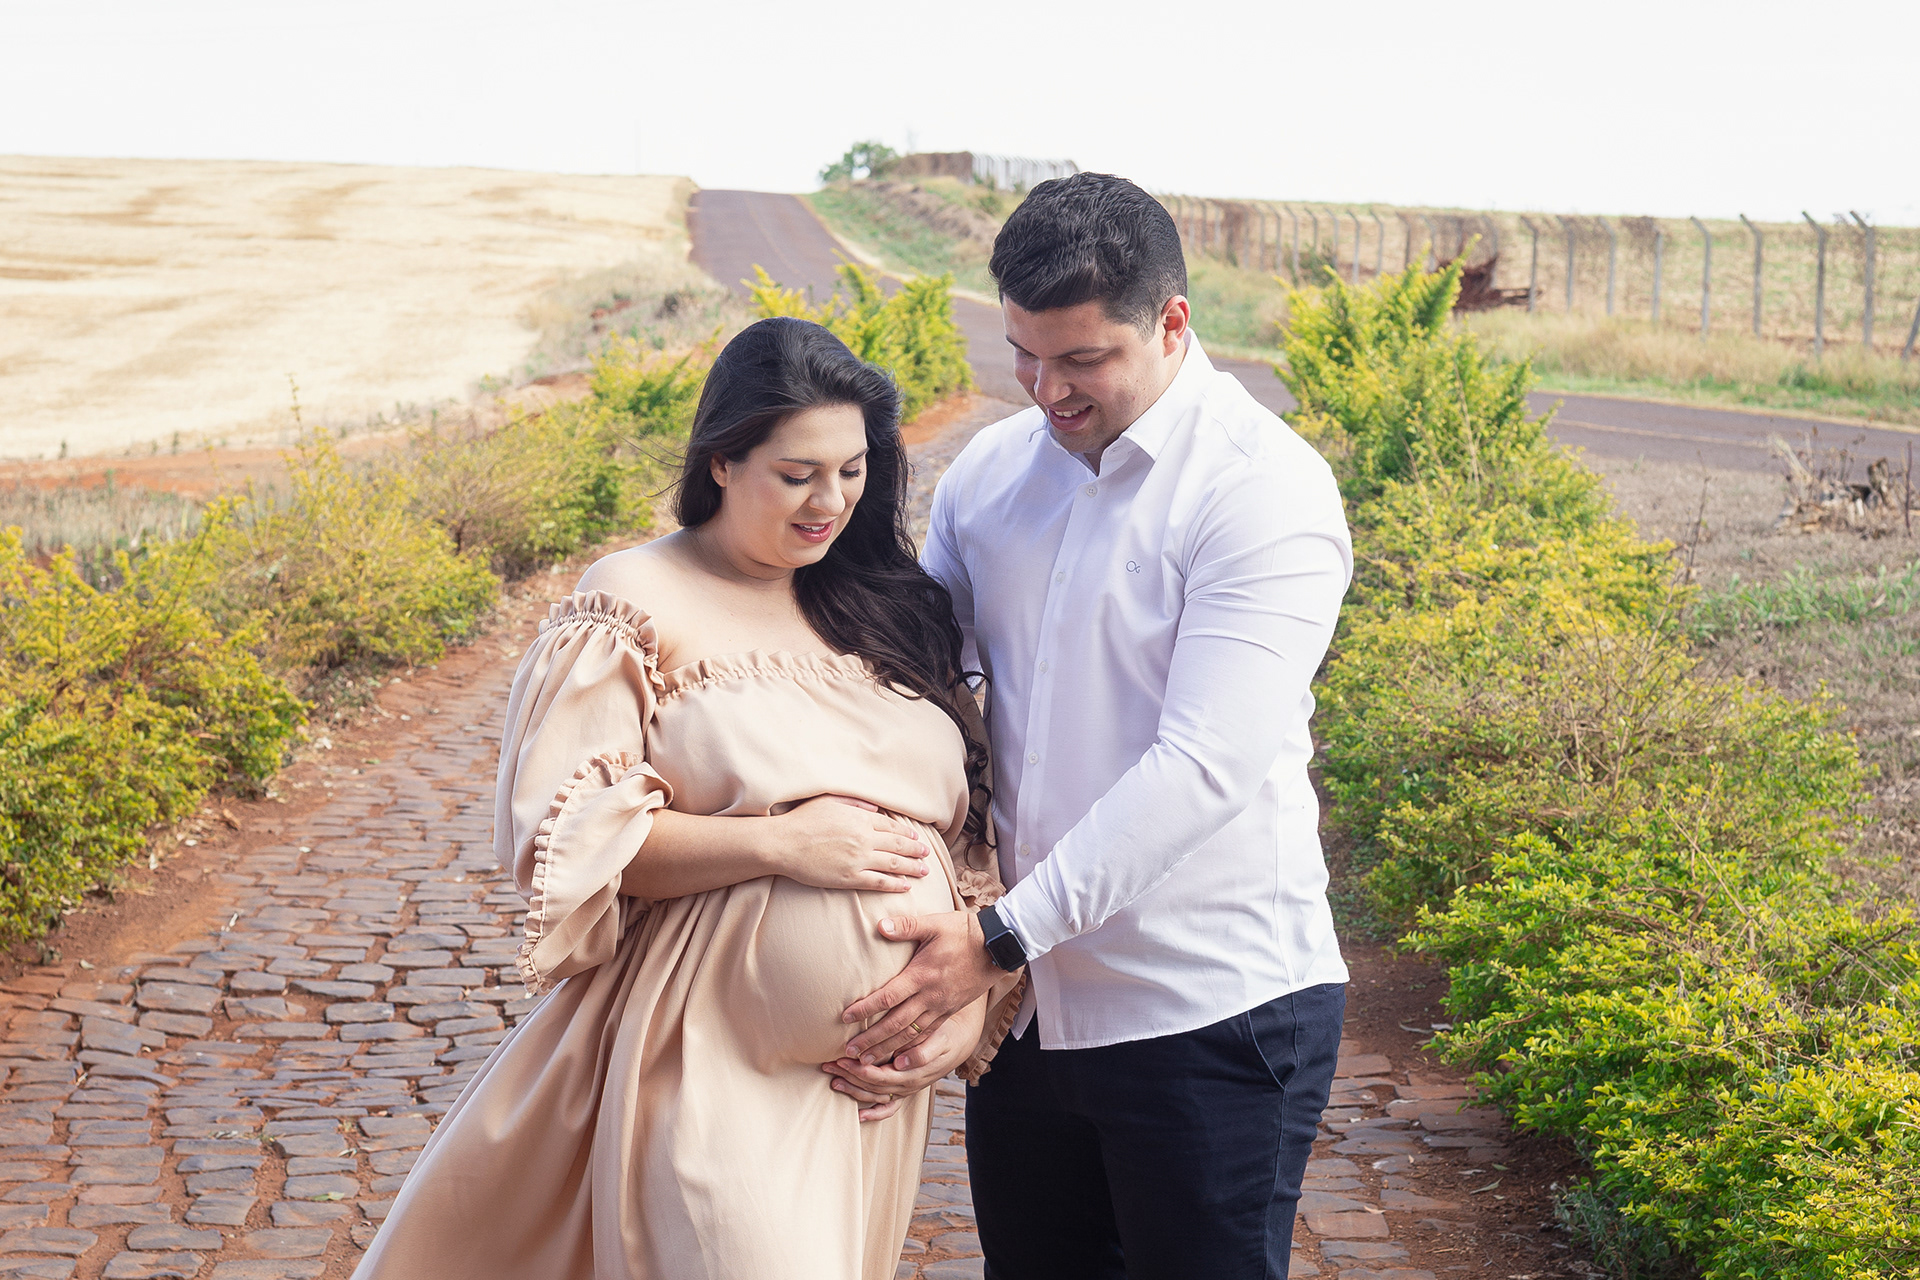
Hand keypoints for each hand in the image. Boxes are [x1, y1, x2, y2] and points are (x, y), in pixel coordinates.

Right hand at [767, 795, 932, 893]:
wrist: (783, 843)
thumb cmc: (802, 820)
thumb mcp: (828, 801)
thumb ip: (854, 802)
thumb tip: (874, 807)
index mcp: (860, 818)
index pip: (891, 826)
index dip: (906, 832)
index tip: (915, 837)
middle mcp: (864, 838)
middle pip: (898, 844)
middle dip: (915, 850)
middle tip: (926, 854)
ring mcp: (858, 859)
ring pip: (894, 864)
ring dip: (912, 868)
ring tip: (924, 870)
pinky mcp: (850, 878)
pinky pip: (879, 882)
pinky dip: (895, 884)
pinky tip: (905, 886)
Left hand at [823, 999, 986, 1121]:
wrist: (961, 1039)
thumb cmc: (947, 1034)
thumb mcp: (939, 1039)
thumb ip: (922, 1050)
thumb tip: (900, 1061)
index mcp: (913, 1073)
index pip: (879, 1076)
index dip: (859, 1070)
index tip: (842, 1059)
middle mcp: (908, 1086)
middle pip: (872, 1086)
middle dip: (849, 1077)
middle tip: (828, 1064)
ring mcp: (906, 1090)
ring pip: (875, 1096)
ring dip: (853, 1090)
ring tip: (833, 1080)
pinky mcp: (906, 1089)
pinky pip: (889, 1107)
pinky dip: (874, 1113)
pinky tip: (858, 1115)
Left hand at [841, 910, 1002, 1064]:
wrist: (998, 946)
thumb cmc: (963, 932)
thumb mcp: (934, 923)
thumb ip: (906, 926)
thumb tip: (880, 925)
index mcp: (921, 975)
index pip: (888, 997)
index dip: (865, 1008)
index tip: (845, 1018)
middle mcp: (930, 997)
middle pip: (896, 1024)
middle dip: (872, 1040)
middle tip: (850, 1052)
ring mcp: (941, 1007)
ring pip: (910, 1035)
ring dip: (887, 1049)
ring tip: (867, 1062)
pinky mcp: (950, 1011)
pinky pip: (927, 1034)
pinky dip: (911, 1048)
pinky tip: (899, 1057)